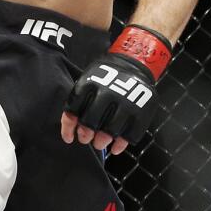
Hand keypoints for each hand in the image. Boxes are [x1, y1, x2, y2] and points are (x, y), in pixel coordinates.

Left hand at [62, 24, 171, 154]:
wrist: (133, 64)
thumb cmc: (105, 77)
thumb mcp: (87, 80)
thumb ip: (78, 102)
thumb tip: (71, 132)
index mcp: (90, 83)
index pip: (74, 111)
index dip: (69, 128)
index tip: (70, 138)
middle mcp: (108, 93)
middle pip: (91, 124)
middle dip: (86, 136)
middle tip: (87, 139)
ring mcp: (126, 103)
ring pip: (110, 132)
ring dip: (102, 141)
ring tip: (100, 143)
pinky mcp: (141, 112)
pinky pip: (130, 136)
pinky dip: (120, 145)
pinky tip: (115, 147)